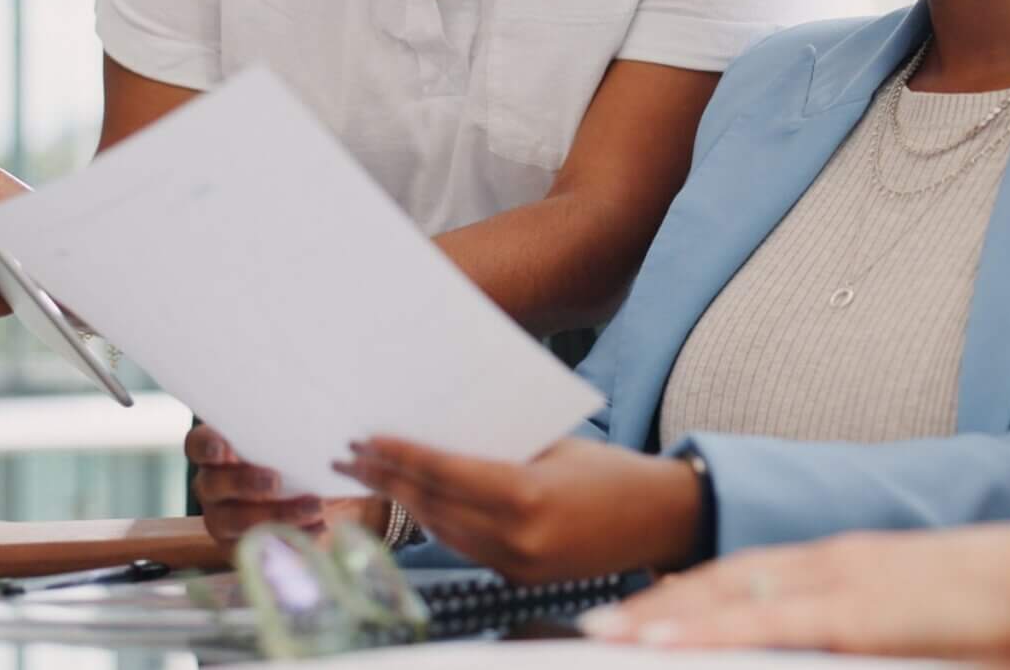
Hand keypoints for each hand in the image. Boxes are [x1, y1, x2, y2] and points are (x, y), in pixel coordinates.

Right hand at [188, 425, 384, 547]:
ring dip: (275, 514)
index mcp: (218, 452)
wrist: (316, 502)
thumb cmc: (300, 459)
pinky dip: (290, 538)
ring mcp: (221, 519)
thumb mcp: (300, 441)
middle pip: (213, 485)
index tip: (223, 449)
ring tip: (313, 507)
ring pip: (234, 520)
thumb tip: (327, 424)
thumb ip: (298, 432)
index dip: (207, 447)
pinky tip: (319, 526)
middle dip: (244, 483)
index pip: (198, 445)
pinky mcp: (238, 548)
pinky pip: (257, 547)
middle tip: (275, 481)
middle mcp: (212, 486)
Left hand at [335, 436, 702, 584]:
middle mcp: (516, 537)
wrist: (660, 520)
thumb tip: (437, 433)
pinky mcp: (519, 577)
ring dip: (405, 501)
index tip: (366, 438)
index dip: (400, 455)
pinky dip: (437, 521)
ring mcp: (516, 564)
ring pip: (441, 530)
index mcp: (525, 494)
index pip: (444, 471)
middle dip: (387, 478)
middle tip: (349, 455)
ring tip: (373, 476)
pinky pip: (464, 546)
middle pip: (433, 504)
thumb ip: (499, 445)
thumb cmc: (612, 470)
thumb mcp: (554, 444)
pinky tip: (418, 501)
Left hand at [579, 513, 1009, 664]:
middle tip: (599, 621)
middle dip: (659, 603)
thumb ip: (878, 641)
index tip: (646, 610)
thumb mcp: (927, 629)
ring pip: (729, 595)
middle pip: (724, 579)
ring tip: (605, 630)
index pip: (751, 575)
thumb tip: (860, 649)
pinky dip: (706, 630)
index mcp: (852, 564)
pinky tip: (661, 640)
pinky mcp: (857, 611)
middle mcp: (836, 561)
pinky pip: (762, 623)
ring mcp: (843, 580)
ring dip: (663, 615)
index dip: (693, 593)